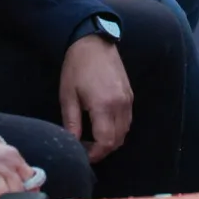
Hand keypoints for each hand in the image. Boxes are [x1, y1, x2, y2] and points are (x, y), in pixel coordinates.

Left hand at [61, 34, 133, 161]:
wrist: (93, 42)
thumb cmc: (76, 68)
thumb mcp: (68, 96)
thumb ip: (72, 123)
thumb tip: (72, 143)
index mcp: (104, 105)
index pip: (106, 142)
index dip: (95, 154)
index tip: (83, 155)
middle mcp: (120, 105)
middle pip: (118, 140)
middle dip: (102, 150)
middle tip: (86, 149)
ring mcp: (128, 100)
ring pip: (125, 131)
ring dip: (111, 140)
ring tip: (93, 138)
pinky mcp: (130, 95)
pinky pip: (127, 120)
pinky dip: (117, 129)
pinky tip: (102, 125)